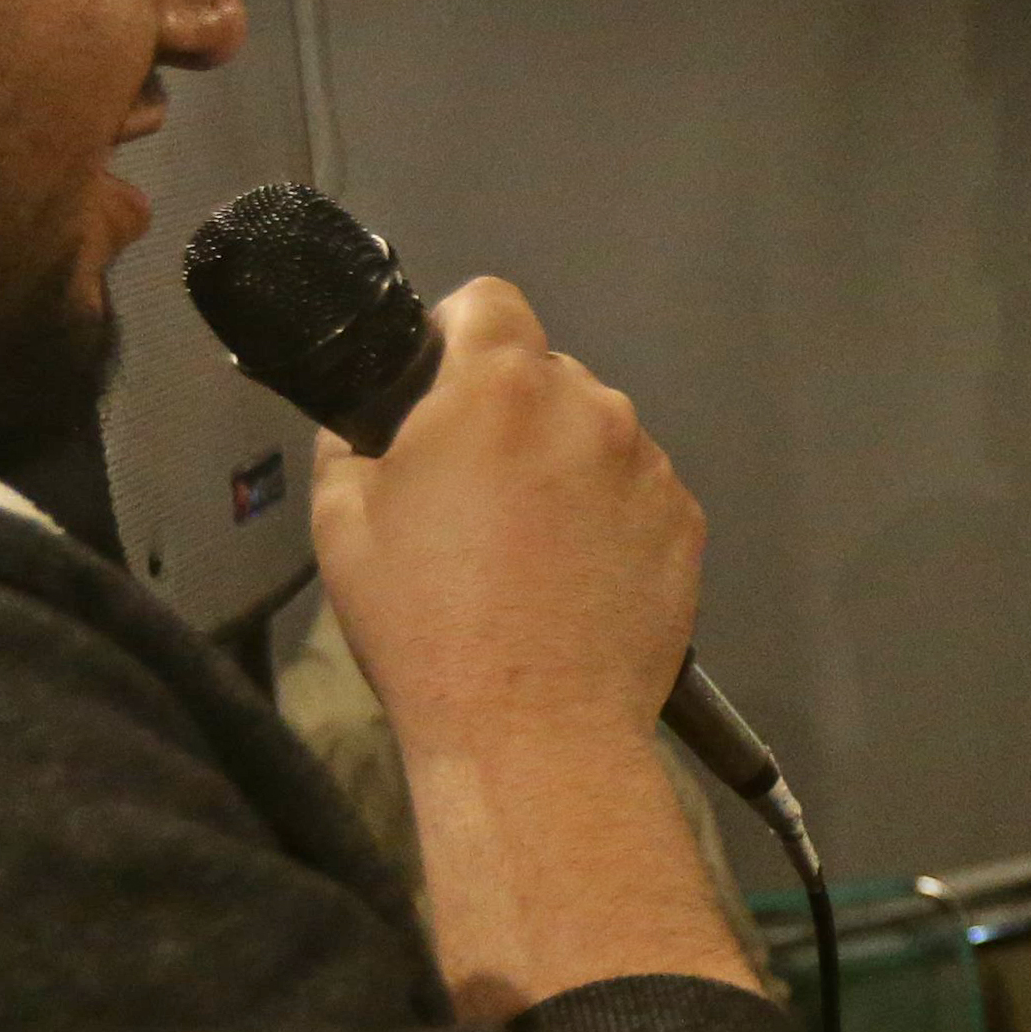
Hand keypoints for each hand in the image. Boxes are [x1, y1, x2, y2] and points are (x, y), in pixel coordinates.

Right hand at [313, 277, 700, 768]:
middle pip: (546, 374)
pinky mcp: (688, 524)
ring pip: (597, 435)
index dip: (455, 334)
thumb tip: (373, 419)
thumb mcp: (342, 522)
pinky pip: (638, 493)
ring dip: (565, 466)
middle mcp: (591, 406)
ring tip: (530, 550)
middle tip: (474, 492)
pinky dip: (610, 517)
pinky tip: (577, 580)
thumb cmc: (424, 624)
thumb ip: (355, 440)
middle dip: (510, 413)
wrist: (532, 730)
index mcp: (501, 386)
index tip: (437, 387)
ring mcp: (650, 466)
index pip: (487, 301)